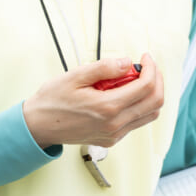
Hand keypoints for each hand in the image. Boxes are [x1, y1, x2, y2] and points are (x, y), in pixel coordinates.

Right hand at [23, 54, 163, 148]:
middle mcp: (115, 124)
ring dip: (150, 93)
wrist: (38, 126)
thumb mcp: (75, 76)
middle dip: (157, 80)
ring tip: (137, 78)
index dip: (151, 68)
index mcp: (107, 108)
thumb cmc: (53, 100)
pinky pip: (136, 121)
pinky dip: (139, 104)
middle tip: (147, 66)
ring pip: (150, 114)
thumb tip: (127, 62)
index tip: (145, 57)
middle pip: (155, 102)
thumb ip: (104, 68)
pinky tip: (125, 92)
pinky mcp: (112, 139)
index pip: (146, 87)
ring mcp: (115, 134)